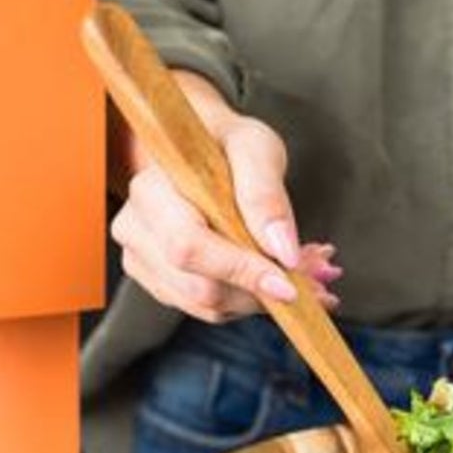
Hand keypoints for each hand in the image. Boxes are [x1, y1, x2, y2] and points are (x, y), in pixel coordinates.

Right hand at [110, 71, 341, 322]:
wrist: (196, 150)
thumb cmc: (223, 142)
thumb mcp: (254, 147)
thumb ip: (265, 194)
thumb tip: (282, 251)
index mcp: (151, 190)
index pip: (190, 246)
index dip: (240, 271)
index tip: (289, 285)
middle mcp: (136, 229)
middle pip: (200, 288)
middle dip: (262, 292)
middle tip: (317, 280)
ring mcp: (143, 261)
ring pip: (208, 306)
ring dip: (264, 299)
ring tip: (306, 274)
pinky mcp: (161, 283)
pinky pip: (210, 309)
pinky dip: (251, 300)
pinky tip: (277, 277)